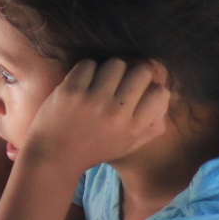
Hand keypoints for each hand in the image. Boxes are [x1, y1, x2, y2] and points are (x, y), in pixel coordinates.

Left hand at [24, 58, 169, 172]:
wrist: (53, 156)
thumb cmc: (93, 149)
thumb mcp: (128, 145)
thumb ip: (152, 125)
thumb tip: (165, 97)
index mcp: (133, 127)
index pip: (160, 92)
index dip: (152, 88)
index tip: (140, 92)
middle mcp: (116, 113)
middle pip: (141, 71)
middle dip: (133, 73)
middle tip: (121, 83)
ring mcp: (93, 100)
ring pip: (116, 63)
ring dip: (110, 69)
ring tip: (101, 82)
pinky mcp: (70, 90)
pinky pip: (89, 64)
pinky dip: (87, 69)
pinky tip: (84, 83)